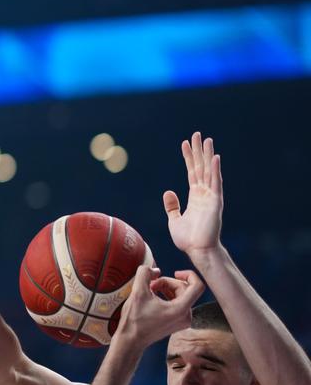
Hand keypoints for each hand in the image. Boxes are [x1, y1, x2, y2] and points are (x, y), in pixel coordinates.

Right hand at [117, 266, 205, 346]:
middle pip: (185, 289)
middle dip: (168, 282)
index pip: (198, 286)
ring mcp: (183, 321)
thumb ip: (144, 273)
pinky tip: (154, 297)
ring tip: (151, 290)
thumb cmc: (135, 320)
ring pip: (181, 295)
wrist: (131, 340)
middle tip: (151, 284)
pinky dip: (167, 296)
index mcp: (180, 309)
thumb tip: (154, 270)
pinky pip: (178, 303)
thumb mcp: (137, 292)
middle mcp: (186, 316)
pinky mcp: (177, 322)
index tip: (175, 272)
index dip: (188, 274)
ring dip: (167, 288)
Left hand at [164, 132, 222, 255]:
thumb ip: (172, 206)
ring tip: (206, 140)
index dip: (188, 158)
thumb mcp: (175, 220)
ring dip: (208, 155)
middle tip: (197, 134)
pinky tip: (215, 158)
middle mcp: (204, 193)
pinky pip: (215, 183)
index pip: (191, 172)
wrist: (197, 251)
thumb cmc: (188, 239)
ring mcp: (211, 197)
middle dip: (198, 151)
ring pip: (209, 171)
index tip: (185, 143)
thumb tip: (168, 192)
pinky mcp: (215, 202)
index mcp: (195, 196)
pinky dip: (215, 170)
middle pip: (201, 167)